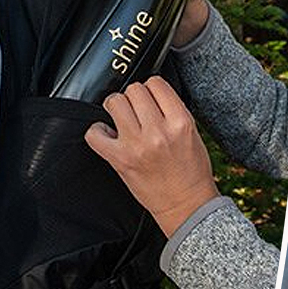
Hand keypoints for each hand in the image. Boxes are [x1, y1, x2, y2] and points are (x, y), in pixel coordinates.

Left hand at [85, 76, 220, 237]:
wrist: (186, 205)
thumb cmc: (191, 171)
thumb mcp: (193, 132)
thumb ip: (173, 109)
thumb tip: (152, 92)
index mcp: (180, 122)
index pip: (156, 83)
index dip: (152, 88)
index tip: (150, 97)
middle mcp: (158, 131)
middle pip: (134, 90)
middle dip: (135, 98)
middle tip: (138, 111)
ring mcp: (136, 145)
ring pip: (115, 103)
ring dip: (117, 109)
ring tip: (123, 120)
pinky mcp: (119, 159)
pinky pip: (95, 134)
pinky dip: (98, 132)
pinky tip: (108, 135)